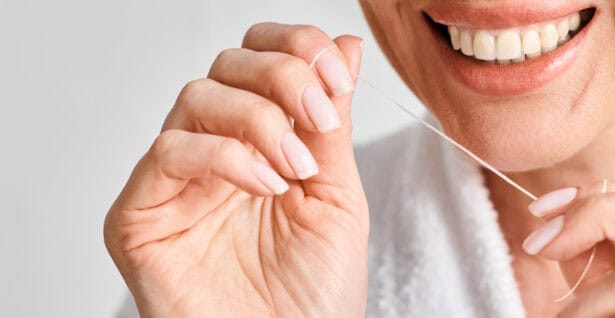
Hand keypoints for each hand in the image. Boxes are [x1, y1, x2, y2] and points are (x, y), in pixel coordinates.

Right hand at [104, 23, 366, 316]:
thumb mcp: (337, 195)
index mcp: (262, 143)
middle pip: (228, 66)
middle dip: (284, 76)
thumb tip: (343, 46)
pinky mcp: (140, 216)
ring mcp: (176, 183)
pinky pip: (168, 152)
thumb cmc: (315, 294)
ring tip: (295, 169)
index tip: (336, 73)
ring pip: (197, 98)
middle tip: (319, 120)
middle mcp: (215, 154)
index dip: (296, 47)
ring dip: (259, 119)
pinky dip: (224, 156)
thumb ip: (332, 124)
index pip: (261, 59)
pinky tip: (264, 185)